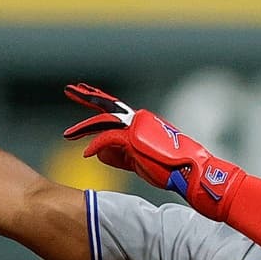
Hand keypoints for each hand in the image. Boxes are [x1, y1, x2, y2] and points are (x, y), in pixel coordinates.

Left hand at [61, 83, 244, 216]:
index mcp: (142, 123)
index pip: (116, 112)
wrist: (191, 171)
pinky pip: (107, 139)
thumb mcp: (139, 161)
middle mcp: (138, 119)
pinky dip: (95, 146)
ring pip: (104, 123)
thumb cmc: (171, 169)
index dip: (99, 104)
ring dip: (84, 127)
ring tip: (69, 133)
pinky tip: (86, 153)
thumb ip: (119, 155)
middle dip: (88, 96)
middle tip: (71, 89)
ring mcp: (135, 127)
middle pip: (107, 107)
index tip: (87, 94)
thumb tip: (98, 153)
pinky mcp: (133, 138)